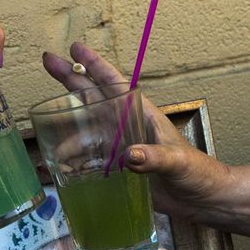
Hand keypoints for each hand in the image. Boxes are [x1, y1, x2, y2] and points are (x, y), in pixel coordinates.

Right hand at [41, 42, 233, 218]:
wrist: (202, 200)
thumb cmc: (197, 172)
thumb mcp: (177, 161)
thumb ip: (154, 158)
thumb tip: (129, 156)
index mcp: (142, 115)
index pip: (115, 83)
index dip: (95, 65)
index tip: (76, 48)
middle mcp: (126, 127)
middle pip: (92, 99)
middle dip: (70, 80)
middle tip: (48, 60)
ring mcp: (120, 147)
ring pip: (86, 134)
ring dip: (67, 139)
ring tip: (50, 152)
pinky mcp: (118, 170)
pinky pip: (89, 162)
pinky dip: (74, 164)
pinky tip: (59, 171)